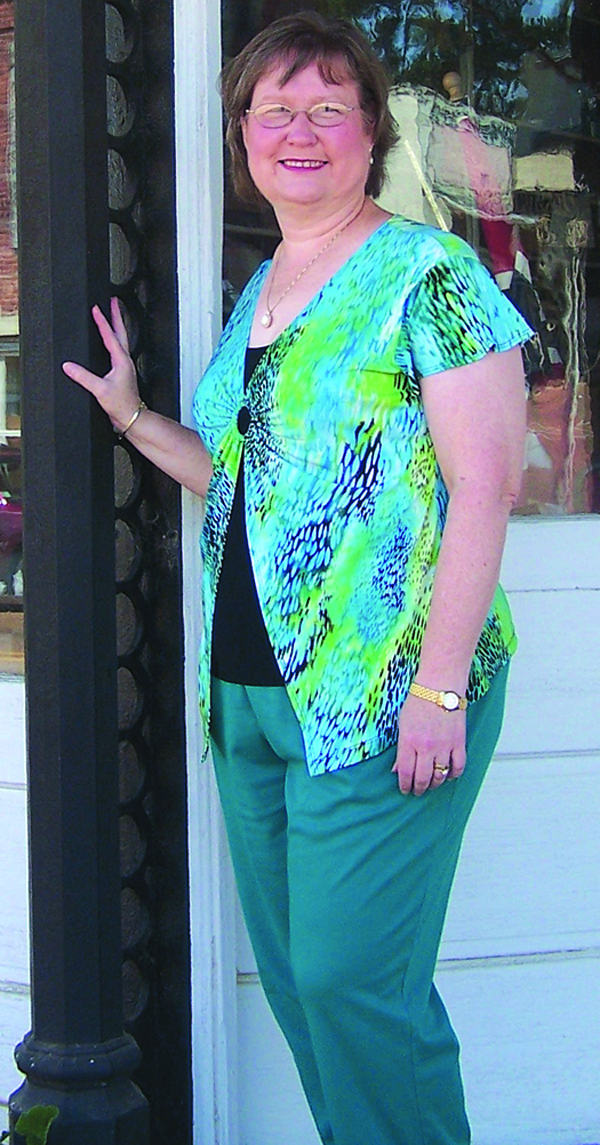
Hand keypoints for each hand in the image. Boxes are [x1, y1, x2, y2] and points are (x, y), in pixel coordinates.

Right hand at [62, 298, 140, 431]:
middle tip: (113, 301)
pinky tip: (109, 342)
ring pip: (122, 340)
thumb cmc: (121, 405)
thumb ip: (83, 377)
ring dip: (117, 326)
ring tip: (113, 315)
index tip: (96, 308)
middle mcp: (125, 361)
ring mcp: (125, 366)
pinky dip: (115, 340)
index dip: (102, 321)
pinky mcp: (123, 372)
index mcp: (121, 361)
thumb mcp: (100, 390)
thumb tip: (68, 367)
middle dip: (117, 315)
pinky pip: (119, 350)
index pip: (110, 335)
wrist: (132, 418)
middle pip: (121, 332)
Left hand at [392, 692, 465, 795]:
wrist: (440, 686)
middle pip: (422, 778)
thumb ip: (400, 748)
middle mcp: (426, 747)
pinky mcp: (459, 743)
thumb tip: (397, 769)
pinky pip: (458, 766)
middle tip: (417, 791)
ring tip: (431, 785)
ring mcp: (444, 746)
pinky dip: (454, 774)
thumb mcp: (402, 724)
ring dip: (435, 784)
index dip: (404, 785)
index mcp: (408, 741)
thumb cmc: (419, 701)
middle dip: (418, 789)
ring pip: (440, 776)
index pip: (405, 773)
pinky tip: (448, 775)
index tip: (404, 789)